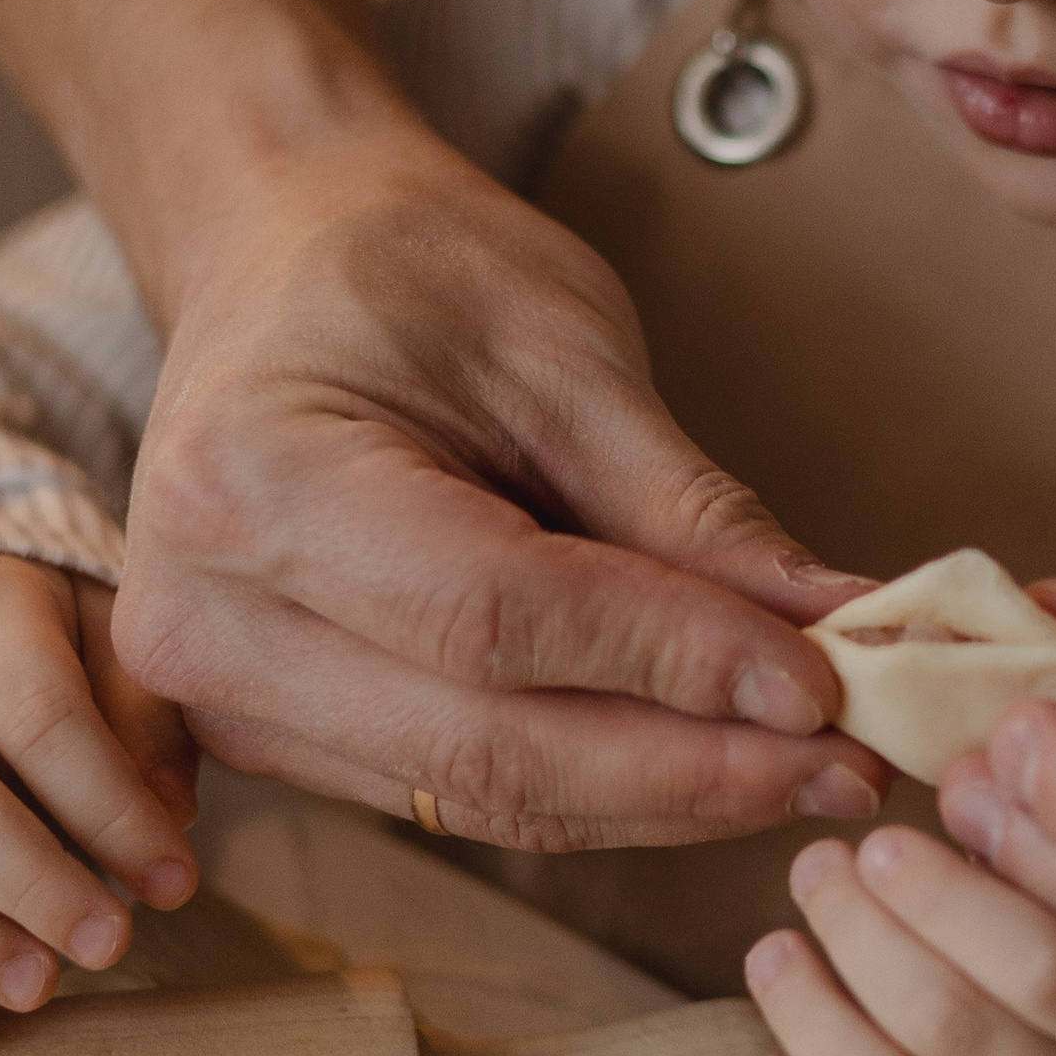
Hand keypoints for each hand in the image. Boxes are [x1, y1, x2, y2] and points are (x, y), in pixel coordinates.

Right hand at [115, 113, 885, 849]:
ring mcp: (224, 698)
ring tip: (815, 771)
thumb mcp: (561, 347)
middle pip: (486, 744)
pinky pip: (464, 791)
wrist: (276, 257)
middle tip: (852, 763)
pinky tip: (717, 763)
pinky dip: (605, 785)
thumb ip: (689, 509)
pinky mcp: (276, 739)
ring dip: (666, 797)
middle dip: (692, 768)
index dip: (671, 661)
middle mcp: (203, 619)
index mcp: (251, 481)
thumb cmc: (405, 270)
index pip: (494, 616)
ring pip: (485, 796)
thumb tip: (841, 629)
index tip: (823, 683)